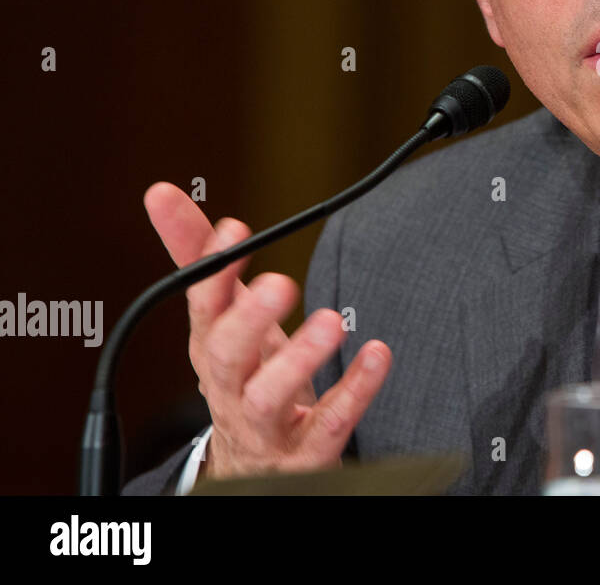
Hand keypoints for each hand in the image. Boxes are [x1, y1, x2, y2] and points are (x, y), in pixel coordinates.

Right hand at [143, 182, 391, 478]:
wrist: (255, 465)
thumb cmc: (245, 375)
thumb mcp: (224, 319)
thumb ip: (202, 258)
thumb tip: (162, 193)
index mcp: (211, 348)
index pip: (202, 308)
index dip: (215, 271)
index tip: (236, 230)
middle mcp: (231, 388)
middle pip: (227, 357)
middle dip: (249, 319)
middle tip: (282, 284)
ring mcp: (266, 426)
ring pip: (267, 399)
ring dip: (298, 360)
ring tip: (334, 322)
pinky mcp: (305, 452)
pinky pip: (329, 424)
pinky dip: (354, 391)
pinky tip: (378, 355)